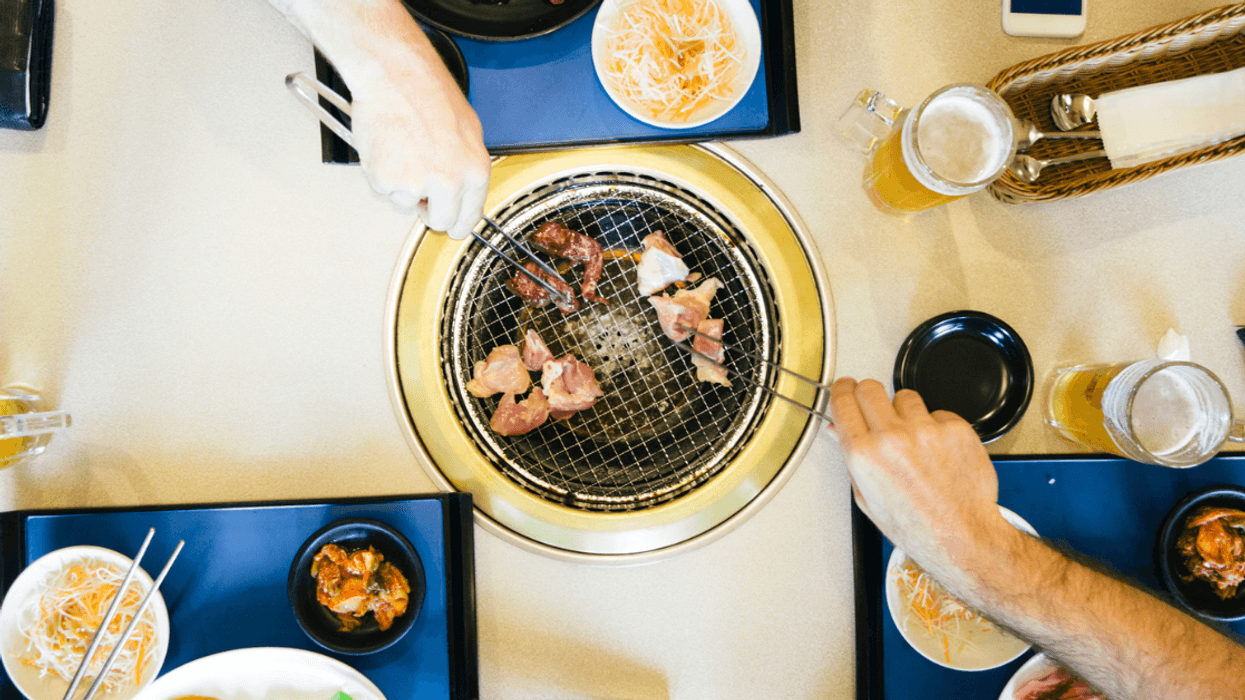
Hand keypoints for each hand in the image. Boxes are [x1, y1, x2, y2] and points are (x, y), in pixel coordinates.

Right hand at [347, 41, 490, 239]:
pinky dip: (382, 173)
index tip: (451, 226)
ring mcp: (416, 184)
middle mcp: (449, 182)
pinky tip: (389, 147)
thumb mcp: (468, 131)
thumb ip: (466, 166)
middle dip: (428, 212)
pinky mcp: (387, 180)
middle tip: (420, 190)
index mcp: (474, 171)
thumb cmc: (429, 93)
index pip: (468, 218)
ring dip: (403, 186)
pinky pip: (384, 189)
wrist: (396, 75)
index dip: (456, 224)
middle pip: (439, 221)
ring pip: (407, 204)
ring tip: (404, 150)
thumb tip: (462, 190)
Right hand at [829, 377, 1009, 575]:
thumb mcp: (867, 497)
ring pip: (906, 397)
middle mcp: (893, 438)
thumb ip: (852, 457)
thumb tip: (840, 428)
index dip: (843, 390)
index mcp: (864, 456)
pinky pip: (938, 412)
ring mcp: (926, 431)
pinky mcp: (955, 429)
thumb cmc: (916, 526)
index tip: (846, 388)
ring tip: (914, 440)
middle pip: (870, 388)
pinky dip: (936, 426)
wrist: (961, 535)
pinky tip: (938, 450)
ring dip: (906, 412)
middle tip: (875, 406)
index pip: (844, 400)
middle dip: (868, 394)